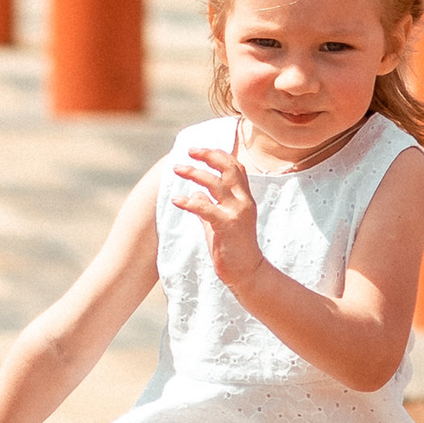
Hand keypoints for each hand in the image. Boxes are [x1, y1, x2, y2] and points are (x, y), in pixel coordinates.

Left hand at [170, 142, 263, 288]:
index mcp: (244, 198)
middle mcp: (244, 201)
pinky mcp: (227, 225)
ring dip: (194, 173)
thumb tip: (195, 192)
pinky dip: (189, 201)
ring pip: (215, 183)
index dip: (218, 154)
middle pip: (229, 168)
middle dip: (208, 155)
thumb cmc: (233, 248)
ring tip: (177, 169)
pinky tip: (176, 200)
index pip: (235, 167)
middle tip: (189, 151)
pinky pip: (205, 207)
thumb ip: (209, 205)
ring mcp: (237, 212)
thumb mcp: (220, 222)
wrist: (247, 272)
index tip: (199, 150)